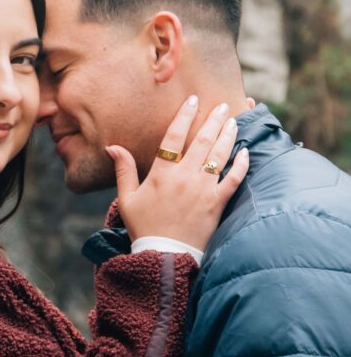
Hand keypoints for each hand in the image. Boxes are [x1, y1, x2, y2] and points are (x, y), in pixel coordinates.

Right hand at [105, 97, 248, 251]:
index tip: (193, 100)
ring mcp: (203, 190)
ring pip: (219, 155)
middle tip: (221, 105)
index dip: (184, 115)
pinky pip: (233, 179)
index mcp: (161, 174)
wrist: (164, 256)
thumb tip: (112, 147)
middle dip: (213, 119)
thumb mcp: (127, 199)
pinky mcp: (217, 204)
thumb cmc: (144, 228)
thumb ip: (124, 170)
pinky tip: (245, 152)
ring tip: (232, 121)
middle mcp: (184, 177)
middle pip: (202, 140)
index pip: (174, 136)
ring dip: (227, 135)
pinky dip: (241, 164)